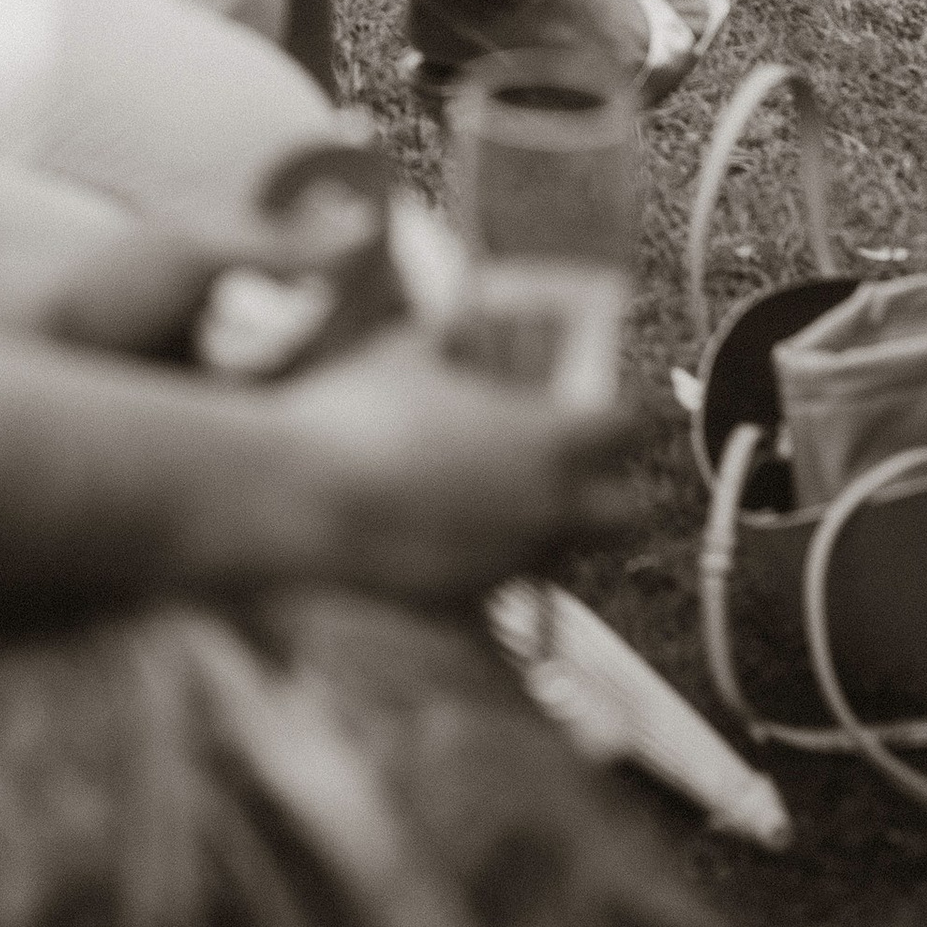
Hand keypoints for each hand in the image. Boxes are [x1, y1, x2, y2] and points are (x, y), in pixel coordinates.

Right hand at [284, 328, 638, 602]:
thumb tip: (458, 324)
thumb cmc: (354, 412)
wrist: (296, 498)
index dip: (624, 418)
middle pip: (625, 514)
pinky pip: (505, 592)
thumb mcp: (404, 353)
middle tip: (572, 468)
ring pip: (568, 556)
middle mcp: (545, 506)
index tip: (607, 408)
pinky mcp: (469, 602)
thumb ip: (448, 342)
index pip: (630, 430)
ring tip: (499, 501)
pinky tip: (451, 542)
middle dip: (610, 491)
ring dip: (550, 531)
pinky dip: (492, 569)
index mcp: (545, 438)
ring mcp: (510, 562)